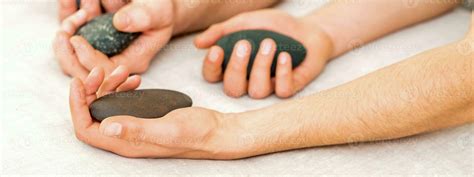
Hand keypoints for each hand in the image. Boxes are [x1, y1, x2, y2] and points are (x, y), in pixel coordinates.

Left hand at [55, 0, 175, 79]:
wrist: (158, 6)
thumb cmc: (161, 10)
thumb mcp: (159, 11)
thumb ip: (143, 17)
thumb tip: (120, 23)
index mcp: (133, 60)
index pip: (105, 71)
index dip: (87, 59)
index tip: (76, 40)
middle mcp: (115, 58)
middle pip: (83, 70)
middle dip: (67, 54)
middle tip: (62, 33)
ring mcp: (102, 48)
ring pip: (74, 53)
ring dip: (68, 31)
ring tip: (75, 13)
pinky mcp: (93, 36)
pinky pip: (74, 33)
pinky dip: (69, 18)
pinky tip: (72, 4)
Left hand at [70, 66, 244, 158]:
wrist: (217, 131)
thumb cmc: (197, 134)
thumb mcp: (168, 129)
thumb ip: (137, 129)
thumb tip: (106, 127)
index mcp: (126, 144)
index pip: (86, 130)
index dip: (77, 107)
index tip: (79, 82)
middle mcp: (127, 138)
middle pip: (93, 116)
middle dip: (91, 91)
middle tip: (100, 71)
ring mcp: (136, 127)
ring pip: (108, 107)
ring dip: (107, 87)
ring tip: (120, 72)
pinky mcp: (145, 118)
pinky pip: (124, 103)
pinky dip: (123, 88)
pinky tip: (134, 79)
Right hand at [195, 10, 333, 98]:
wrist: (307, 29)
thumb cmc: (274, 27)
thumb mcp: (245, 21)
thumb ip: (222, 31)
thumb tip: (198, 44)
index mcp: (233, 65)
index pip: (213, 76)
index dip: (211, 67)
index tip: (217, 50)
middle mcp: (248, 81)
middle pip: (232, 89)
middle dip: (236, 67)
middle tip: (245, 44)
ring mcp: (268, 86)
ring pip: (257, 91)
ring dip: (261, 67)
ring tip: (270, 43)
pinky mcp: (289, 88)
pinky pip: (282, 91)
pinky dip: (283, 73)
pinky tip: (285, 55)